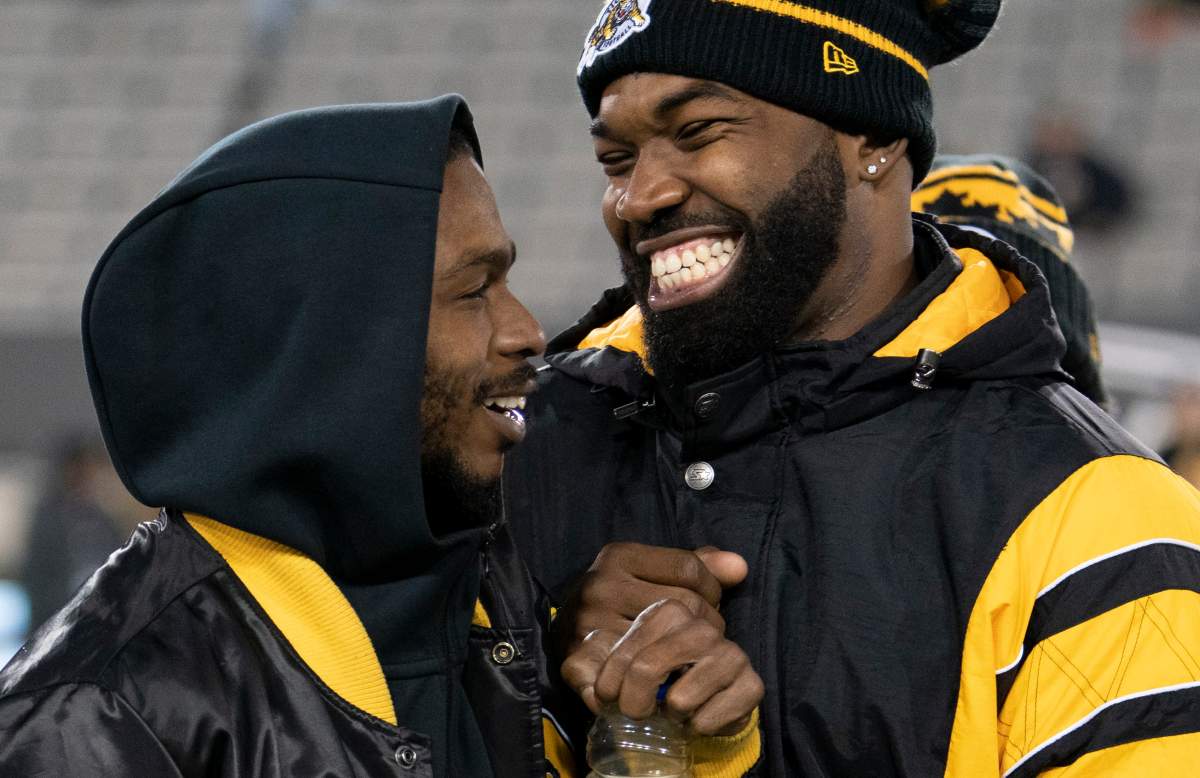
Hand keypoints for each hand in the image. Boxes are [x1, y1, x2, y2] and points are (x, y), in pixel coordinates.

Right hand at [557, 543, 759, 735]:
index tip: (708, 604)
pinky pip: (629, 677)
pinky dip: (649, 686)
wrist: (561, 630)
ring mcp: (587, 625)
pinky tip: (662, 686)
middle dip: (704, 625)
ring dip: (685, 658)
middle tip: (702, 639)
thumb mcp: (653, 571)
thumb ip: (698, 565)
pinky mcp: (576, 662)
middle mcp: (600, 586)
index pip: (689, 569)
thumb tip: (740, 567)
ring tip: (688, 659)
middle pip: (682, 606)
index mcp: (619, 556)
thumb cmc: (621, 597)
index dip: (711, 589)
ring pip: (665, 644)